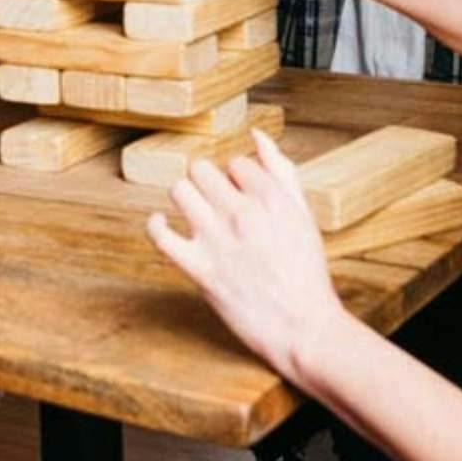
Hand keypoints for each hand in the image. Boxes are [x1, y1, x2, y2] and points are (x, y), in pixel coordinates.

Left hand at [147, 129, 345, 380]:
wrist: (304, 326)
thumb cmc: (305, 271)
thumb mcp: (303, 213)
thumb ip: (281, 170)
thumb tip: (256, 134)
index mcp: (271, 197)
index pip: (236, 162)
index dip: (237, 178)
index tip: (241, 196)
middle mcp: (242, 212)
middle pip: (201, 170)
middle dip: (208, 182)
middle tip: (217, 204)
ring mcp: (217, 240)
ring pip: (179, 191)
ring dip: (185, 198)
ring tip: (196, 213)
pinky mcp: (199, 269)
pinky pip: (160, 235)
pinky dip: (156, 225)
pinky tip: (163, 223)